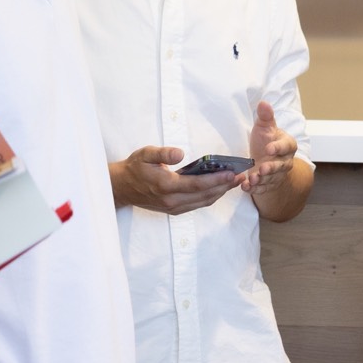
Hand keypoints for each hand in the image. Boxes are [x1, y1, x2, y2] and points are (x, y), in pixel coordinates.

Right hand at [110, 145, 238, 213]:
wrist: (121, 188)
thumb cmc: (135, 168)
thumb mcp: (145, 154)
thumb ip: (163, 153)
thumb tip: (180, 153)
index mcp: (166, 186)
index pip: (198, 184)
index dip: (217, 180)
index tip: (232, 172)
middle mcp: (172, 200)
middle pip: (205, 196)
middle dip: (225, 187)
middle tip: (241, 176)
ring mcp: (174, 208)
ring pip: (203, 202)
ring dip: (220, 193)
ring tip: (234, 182)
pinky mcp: (174, 210)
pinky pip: (197, 205)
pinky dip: (210, 197)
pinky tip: (218, 189)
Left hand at [240, 102, 296, 193]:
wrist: (266, 160)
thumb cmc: (266, 141)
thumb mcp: (265, 127)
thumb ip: (265, 117)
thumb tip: (263, 103)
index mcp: (287, 145)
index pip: (287, 146)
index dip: (279, 148)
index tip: (269, 148)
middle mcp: (285, 162)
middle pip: (281, 166)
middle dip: (271, 168)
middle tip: (262, 168)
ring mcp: (277, 175)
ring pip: (272, 179)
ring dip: (262, 180)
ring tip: (252, 179)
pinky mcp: (268, 185)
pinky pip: (263, 189)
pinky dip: (254, 189)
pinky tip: (245, 187)